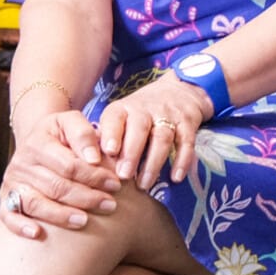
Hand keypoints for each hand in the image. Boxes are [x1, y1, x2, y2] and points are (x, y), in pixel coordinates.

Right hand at [0, 108, 120, 239]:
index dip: (94, 176)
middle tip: (110, 205)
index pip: (69, 165)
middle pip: (55, 186)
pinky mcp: (5, 198)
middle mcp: (21, 163)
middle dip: (86, 197)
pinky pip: (8, 216)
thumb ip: (84, 134)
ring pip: (35, 203)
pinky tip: (38, 233)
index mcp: (38, 142)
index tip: (116, 184)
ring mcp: (12, 182)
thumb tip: (94, 158)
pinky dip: (21, 226)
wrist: (37, 139)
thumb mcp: (72, 122)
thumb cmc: (63, 134)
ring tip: (85, 221)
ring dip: (61, 215)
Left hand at [95, 72, 213, 189]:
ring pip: (162, 137)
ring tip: (144, 183)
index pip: (116, 118)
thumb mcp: (121, 116)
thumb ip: (107, 136)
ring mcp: (169, 116)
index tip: (108, 152)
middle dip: (131, 153)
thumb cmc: (140, 113)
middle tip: (123, 176)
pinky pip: (187, 142)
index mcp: (124, 109)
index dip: (112, 134)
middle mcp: (146, 109)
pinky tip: (176, 178)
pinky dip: (182, 160)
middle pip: (139, 129)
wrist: (180, 90)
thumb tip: (87, 165)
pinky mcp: (188, 123)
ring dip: (153, 161)